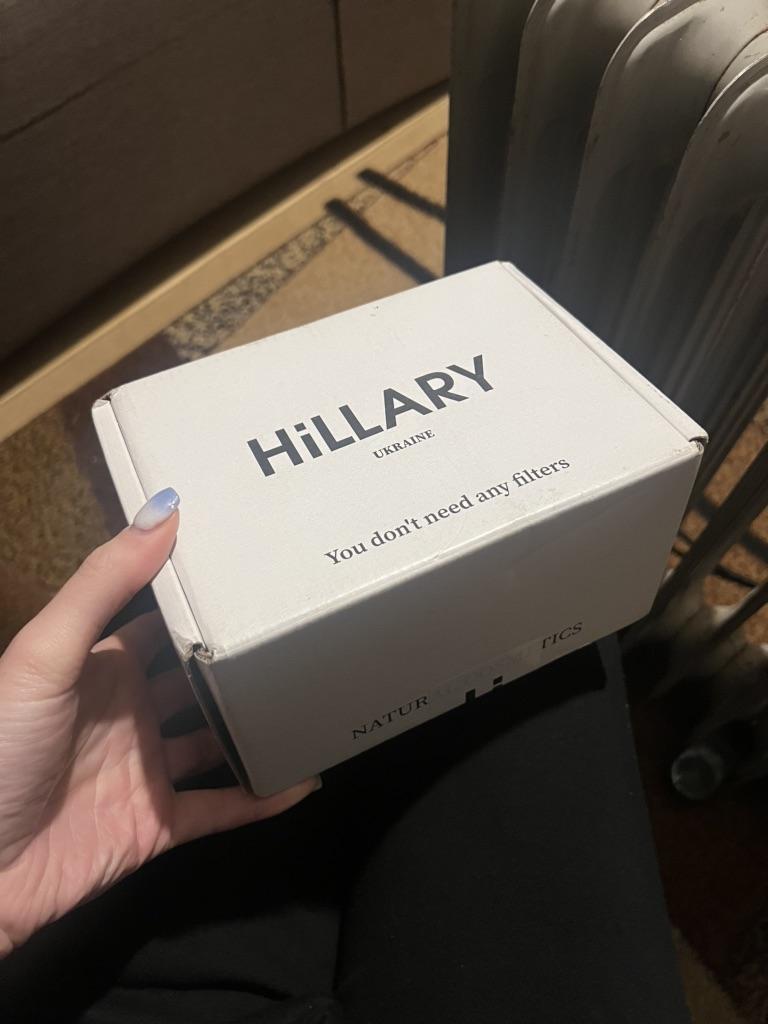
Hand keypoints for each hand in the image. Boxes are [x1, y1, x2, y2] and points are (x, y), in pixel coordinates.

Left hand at [0, 489, 316, 954]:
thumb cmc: (3, 747)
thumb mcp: (46, 654)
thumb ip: (102, 585)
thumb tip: (166, 508)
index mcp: (102, 668)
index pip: (159, 622)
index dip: (198, 598)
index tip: (252, 569)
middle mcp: (130, 714)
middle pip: (197, 680)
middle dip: (238, 659)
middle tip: (300, 630)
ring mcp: (146, 771)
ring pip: (216, 741)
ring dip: (256, 725)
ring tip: (312, 696)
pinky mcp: (157, 825)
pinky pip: (220, 808)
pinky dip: (261, 798)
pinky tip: (304, 778)